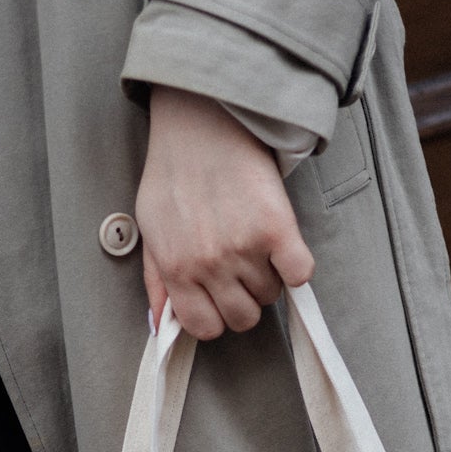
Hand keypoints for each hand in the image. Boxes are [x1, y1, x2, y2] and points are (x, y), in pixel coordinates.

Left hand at [135, 85, 313, 340]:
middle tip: (241, 268)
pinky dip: (296, 267)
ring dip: (269, 276)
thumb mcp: (151, 229)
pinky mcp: (277, 227)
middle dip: (245, 299)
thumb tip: (161, 322)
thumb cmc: (175, 173)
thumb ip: (156, 280)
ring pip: (271, 294)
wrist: (202, 123)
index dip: (216, 315)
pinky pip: (299, 274)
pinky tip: (283, 247)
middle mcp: (210, 264)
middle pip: (243, 318)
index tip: (220, 296)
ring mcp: (244, 248)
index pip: (206, 328)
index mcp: (177, 268)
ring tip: (256, 243)